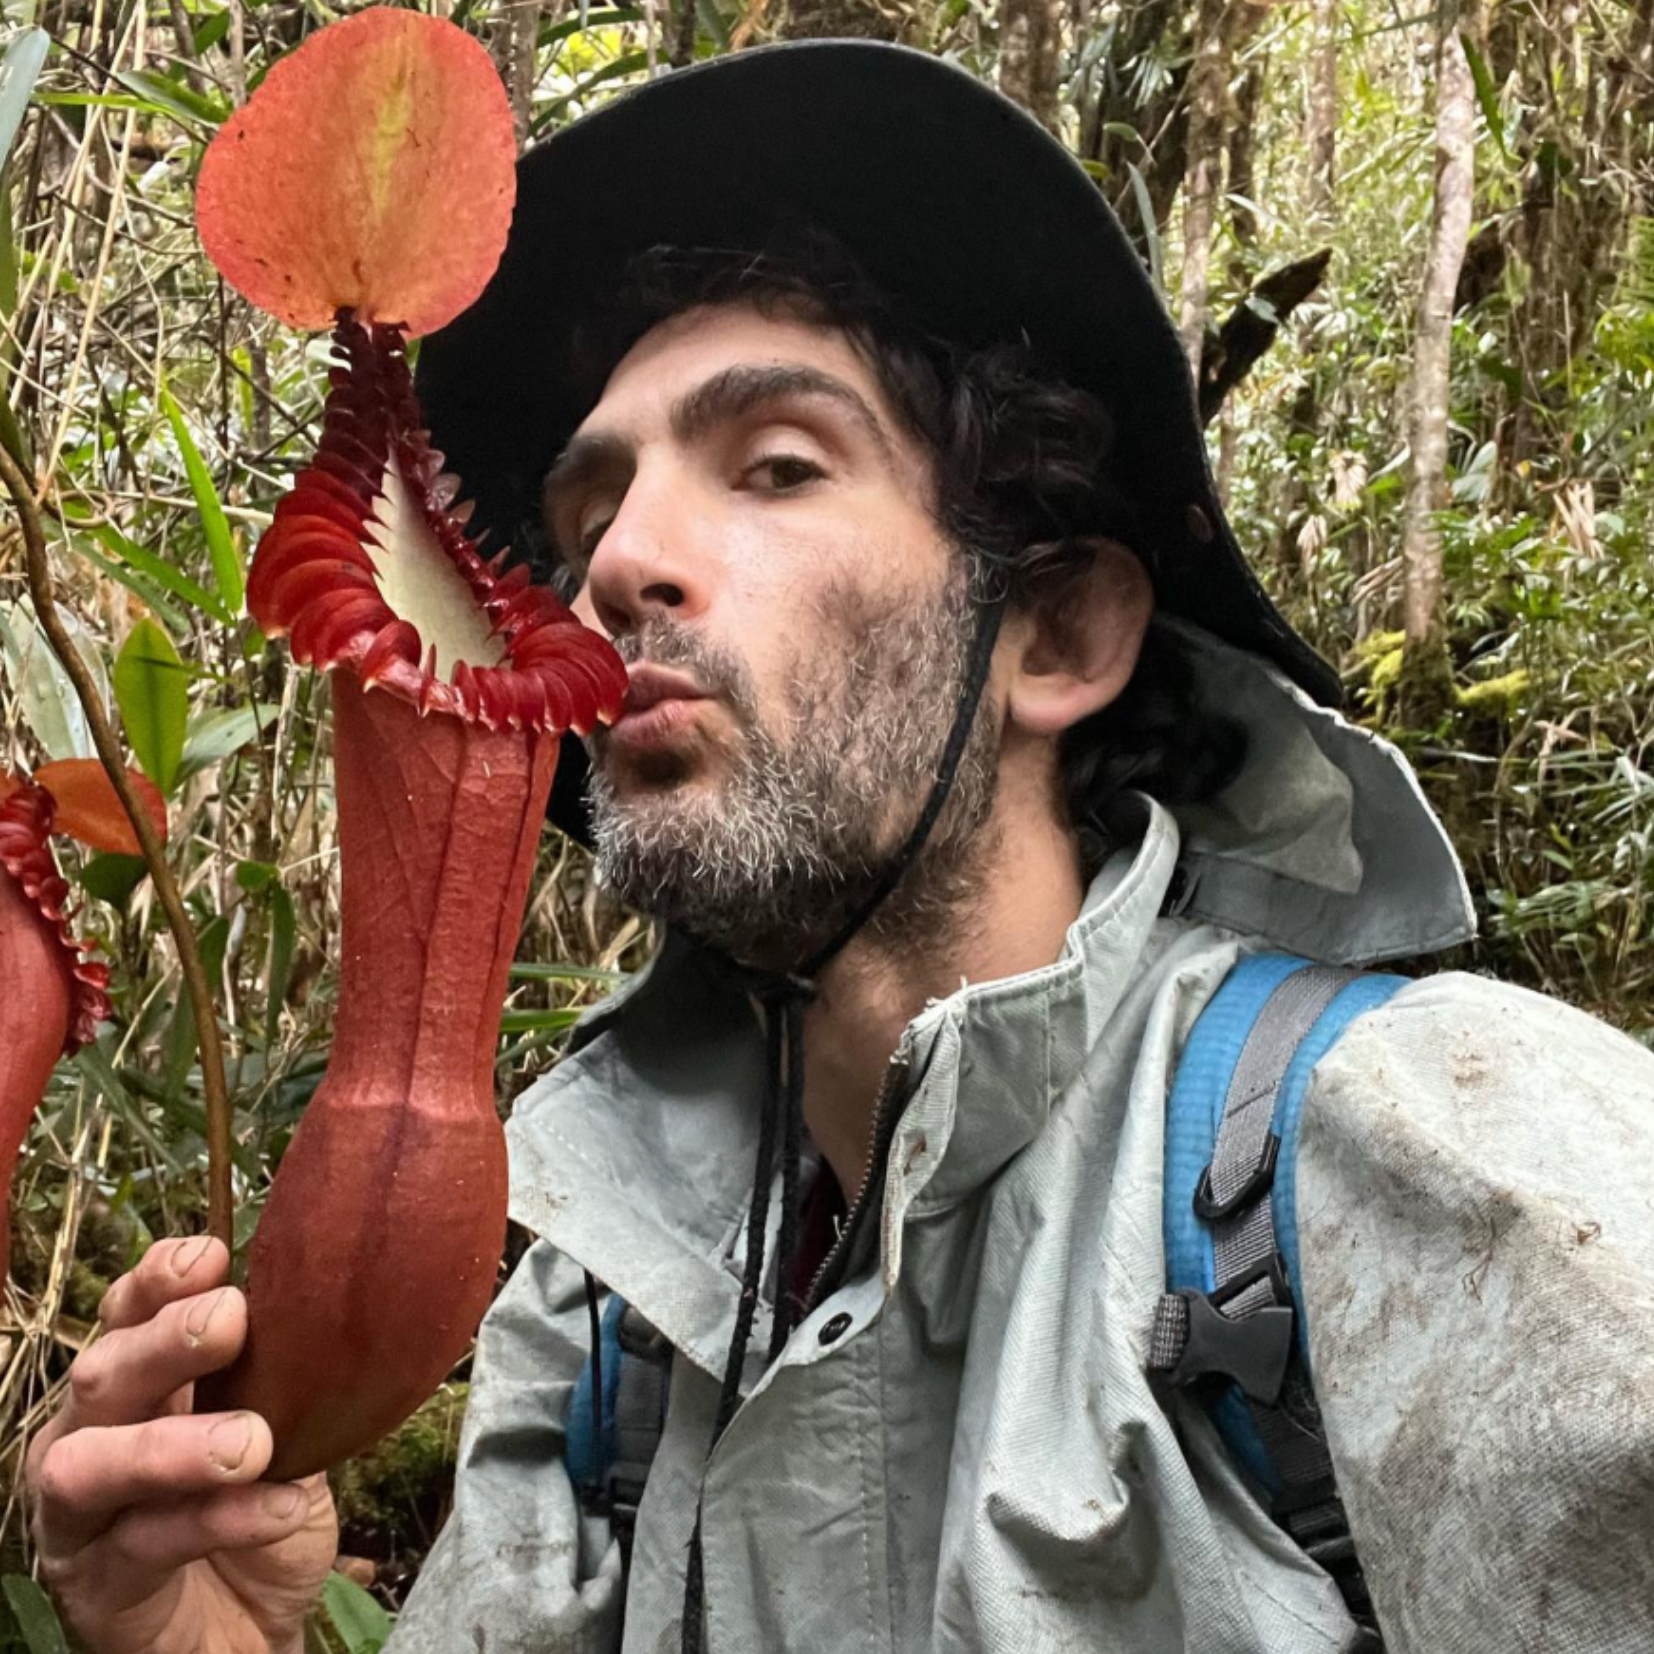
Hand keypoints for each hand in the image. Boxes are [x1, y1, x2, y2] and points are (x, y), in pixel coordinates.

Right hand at [24, 1236, 338, 1653]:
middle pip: (101, 1376)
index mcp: (140, 1385)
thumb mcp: (288, 1431)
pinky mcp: (93, 1586)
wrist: (255, 1630)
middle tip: (230, 1322)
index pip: (127, 1315)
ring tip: (251, 1442)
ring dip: (171, 1444)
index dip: (156, 1281)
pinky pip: (143, 1546)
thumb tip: (346, 1302)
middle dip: (162, 1342)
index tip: (210, 1256)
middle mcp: (91, 1437)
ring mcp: (80, 1515)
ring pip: (89, 1465)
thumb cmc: (261, 1514)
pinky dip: (216, 1521)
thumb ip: (292, 1374)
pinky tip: (281, 1506)